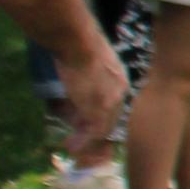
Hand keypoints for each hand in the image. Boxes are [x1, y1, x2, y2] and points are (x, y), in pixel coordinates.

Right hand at [51, 42, 129, 169]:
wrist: (77, 40)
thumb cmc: (77, 43)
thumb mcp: (88, 61)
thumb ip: (86, 79)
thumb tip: (75, 95)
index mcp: (120, 79)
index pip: (114, 105)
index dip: (100, 117)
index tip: (85, 123)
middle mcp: (120, 92)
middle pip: (111, 119)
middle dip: (95, 132)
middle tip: (81, 142)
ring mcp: (110, 101)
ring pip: (101, 127)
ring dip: (86, 140)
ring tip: (72, 148)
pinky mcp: (97, 107)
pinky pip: (91, 129)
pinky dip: (80, 140)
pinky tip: (69, 145)